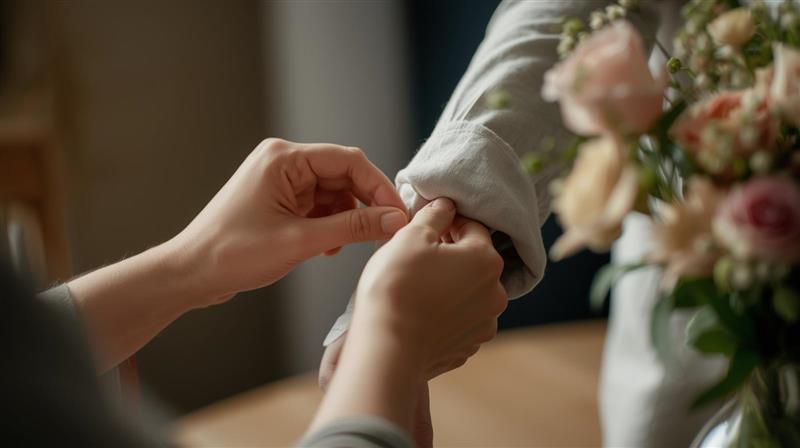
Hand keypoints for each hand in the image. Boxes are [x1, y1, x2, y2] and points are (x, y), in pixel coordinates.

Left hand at [169, 138, 407, 305]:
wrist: (191, 273)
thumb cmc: (232, 253)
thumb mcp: (300, 241)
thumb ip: (352, 227)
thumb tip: (394, 219)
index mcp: (284, 158)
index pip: (349, 160)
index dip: (379, 187)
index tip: (399, 214)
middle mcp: (284, 162)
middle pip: (344, 175)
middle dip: (365, 204)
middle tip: (385, 232)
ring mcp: (281, 180)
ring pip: (334, 192)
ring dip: (347, 218)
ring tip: (344, 246)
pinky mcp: (280, 199)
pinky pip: (320, 205)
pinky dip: (331, 224)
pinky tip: (328, 247)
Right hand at [310, 198, 505, 434]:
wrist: (386, 348)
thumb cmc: (396, 287)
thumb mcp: (410, 236)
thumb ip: (434, 214)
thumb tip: (446, 205)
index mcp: (486, 260)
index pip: (473, 227)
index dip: (448, 224)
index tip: (426, 229)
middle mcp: (496, 293)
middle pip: (474, 262)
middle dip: (450, 256)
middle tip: (417, 259)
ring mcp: (484, 324)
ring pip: (468, 293)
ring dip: (450, 286)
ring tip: (418, 289)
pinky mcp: (468, 347)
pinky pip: (460, 321)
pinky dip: (445, 314)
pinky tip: (420, 314)